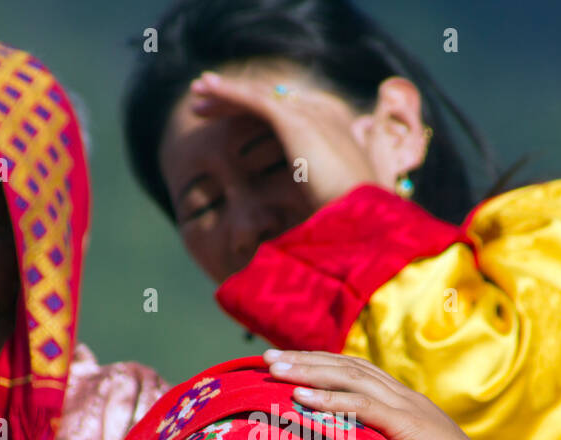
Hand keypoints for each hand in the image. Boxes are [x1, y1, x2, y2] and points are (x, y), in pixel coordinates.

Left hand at [189, 71, 380, 209]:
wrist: (363, 225)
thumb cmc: (352, 224)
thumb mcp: (336, 200)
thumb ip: (324, 187)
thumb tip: (313, 200)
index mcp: (338, 129)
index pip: (291, 110)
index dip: (261, 110)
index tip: (236, 114)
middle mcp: (326, 114)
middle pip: (273, 98)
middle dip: (239, 97)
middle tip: (207, 97)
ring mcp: (311, 115)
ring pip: (259, 96)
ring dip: (226, 92)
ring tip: (197, 92)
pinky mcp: (294, 122)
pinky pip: (253, 101)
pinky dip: (226, 93)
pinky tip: (203, 93)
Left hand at [264, 350, 500, 439]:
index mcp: (405, 401)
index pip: (356, 370)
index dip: (321, 363)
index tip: (288, 363)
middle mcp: (404, 396)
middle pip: (347, 366)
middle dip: (305, 360)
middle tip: (268, 358)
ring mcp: (407, 408)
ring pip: (350, 378)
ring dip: (309, 372)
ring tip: (275, 370)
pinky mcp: (408, 426)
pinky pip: (361, 407)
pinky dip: (330, 400)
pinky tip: (301, 398)